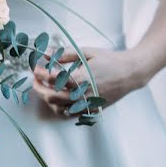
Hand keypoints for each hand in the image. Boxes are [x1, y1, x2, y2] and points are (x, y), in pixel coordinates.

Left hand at [32, 48, 146, 117]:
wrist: (130, 73)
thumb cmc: (110, 61)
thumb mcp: (86, 52)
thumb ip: (65, 54)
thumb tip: (46, 53)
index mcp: (81, 78)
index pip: (52, 78)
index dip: (40, 73)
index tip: (35, 68)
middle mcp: (82, 94)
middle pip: (51, 96)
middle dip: (39, 88)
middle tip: (35, 80)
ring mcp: (87, 104)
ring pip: (58, 107)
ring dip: (48, 98)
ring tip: (44, 89)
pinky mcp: (91, 110)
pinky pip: (70, 113)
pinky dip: (60, 107)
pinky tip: (57, 98)